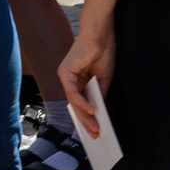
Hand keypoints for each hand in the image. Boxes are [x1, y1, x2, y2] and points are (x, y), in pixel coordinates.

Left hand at [59, 24, 114, 139]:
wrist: (101, 33)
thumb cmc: (104, 51)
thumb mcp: (104, 79)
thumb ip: (99, 95)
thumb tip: (99, 113)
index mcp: (80, 81)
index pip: (81, 104)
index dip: (88, 118)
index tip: (95, 132)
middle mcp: (71, 80)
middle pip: (77, 106)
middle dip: (87, 122)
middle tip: (96, 136)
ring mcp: (66, 76)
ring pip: (75, 102)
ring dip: (86, 117)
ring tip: (96, 128)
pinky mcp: (65, 72)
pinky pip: (74, 93)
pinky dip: (82, 103)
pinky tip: (92, 111)